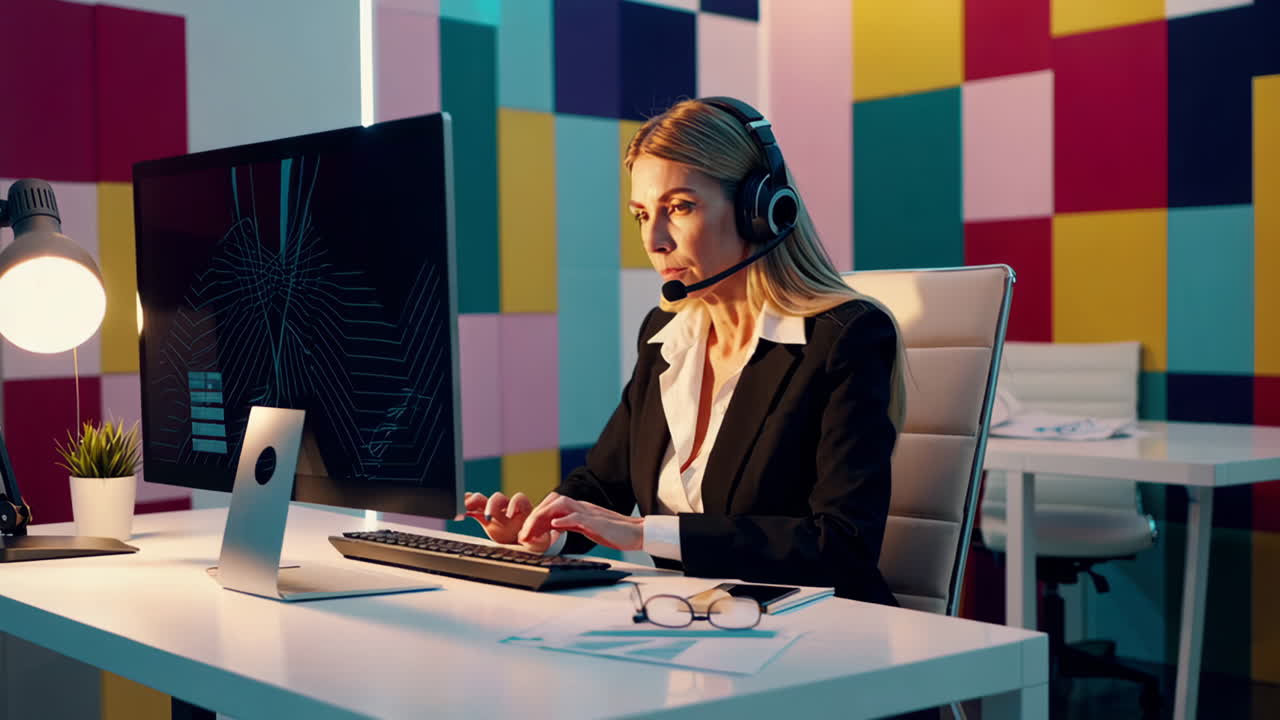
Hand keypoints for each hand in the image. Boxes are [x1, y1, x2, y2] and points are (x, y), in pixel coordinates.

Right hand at [462, 491, 534, 545]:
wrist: (524, 544)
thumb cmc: (534, 539)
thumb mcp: (540, 541)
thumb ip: (539, 540)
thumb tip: (540, 540)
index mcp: (523, 510)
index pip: (519, 499)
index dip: (514, 504)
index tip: (510, 514)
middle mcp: (508, 508)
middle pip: (498, 498)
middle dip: (492, 505)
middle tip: (489, 516)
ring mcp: (496, 512)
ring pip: (484, 502)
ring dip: (475, 502)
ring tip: (467, 505)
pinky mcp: (486, 520)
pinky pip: (475, 511)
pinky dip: (468, 509)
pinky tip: (461, 511)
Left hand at [519, 492, 643, 551]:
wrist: (637, 533)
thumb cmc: (614, 532)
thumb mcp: (587, 527)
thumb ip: (571, 524)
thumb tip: (553, 527)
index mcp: (579, 508)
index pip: (551, 506)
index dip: (535, 518)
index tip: (525, 534)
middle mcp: (581, 506)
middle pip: (552, 502)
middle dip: (534, 517)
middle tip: (523, 535)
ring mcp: (589, 512)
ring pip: (561, 506)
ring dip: (543, 518)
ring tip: (533, 533)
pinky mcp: (597, 522)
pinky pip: (578, 517)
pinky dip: (564, 521)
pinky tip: (554, 527)